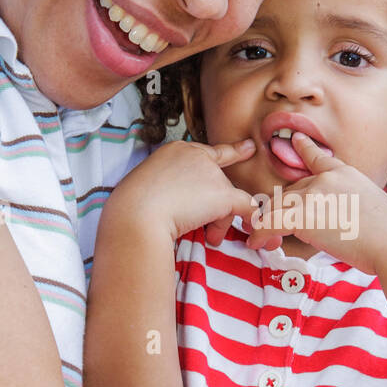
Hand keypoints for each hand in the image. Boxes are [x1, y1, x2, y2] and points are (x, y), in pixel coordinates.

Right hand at [104, 138, 256, 246]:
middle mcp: (197, 155)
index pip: (210, 153)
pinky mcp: (223, 193)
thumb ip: (171, 187)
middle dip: (215, 209)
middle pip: (219, 182)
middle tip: (209, 233)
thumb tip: (187, 206)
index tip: (249, 147)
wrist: (136, 214)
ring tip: (211, 238)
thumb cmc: (134, 208)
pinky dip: (252, 218)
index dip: (232, 153)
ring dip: (221, 221)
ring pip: (229, 198)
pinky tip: (251, 229)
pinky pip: (248, 206)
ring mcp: (211, 173)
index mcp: (177, 150)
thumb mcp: (150, 187)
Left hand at [247, 132, 386, 271]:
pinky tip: (257, 242)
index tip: (295, 140)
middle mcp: (326, 178)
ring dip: (267, 224)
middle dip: (282, 210)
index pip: (318, 158)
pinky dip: (260, 234)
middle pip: (291, 191)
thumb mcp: (372, 206)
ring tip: (261, 238)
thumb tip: (341, 217)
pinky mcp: (303, 214)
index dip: (304, 148)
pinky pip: (270, 222)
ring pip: (277, 206)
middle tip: (273, 228)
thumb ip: (350, 202)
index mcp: (344, 173)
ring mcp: (313, 193)